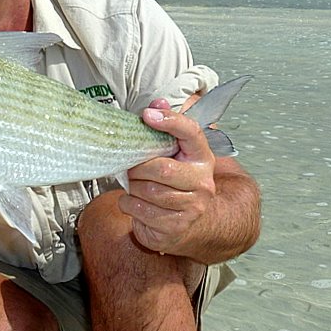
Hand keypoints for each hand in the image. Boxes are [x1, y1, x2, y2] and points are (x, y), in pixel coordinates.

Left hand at [118, 96, 216, 254]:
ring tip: (134, 186)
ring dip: (132, 188)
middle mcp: (202, 182)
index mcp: (201, 158)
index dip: (170, 121)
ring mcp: (192, 207)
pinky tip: (135, 203)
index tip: (147, 114)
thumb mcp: (173, 155)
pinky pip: (140, 210)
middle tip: (130, 168)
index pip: (190, 132)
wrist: (188, 225)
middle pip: (161, 168)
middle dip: (138, 168)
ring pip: (148, 191)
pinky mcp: (175, 227)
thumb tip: (156, 103)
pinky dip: (129, 204)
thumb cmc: (174, 184)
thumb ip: (164, 129)